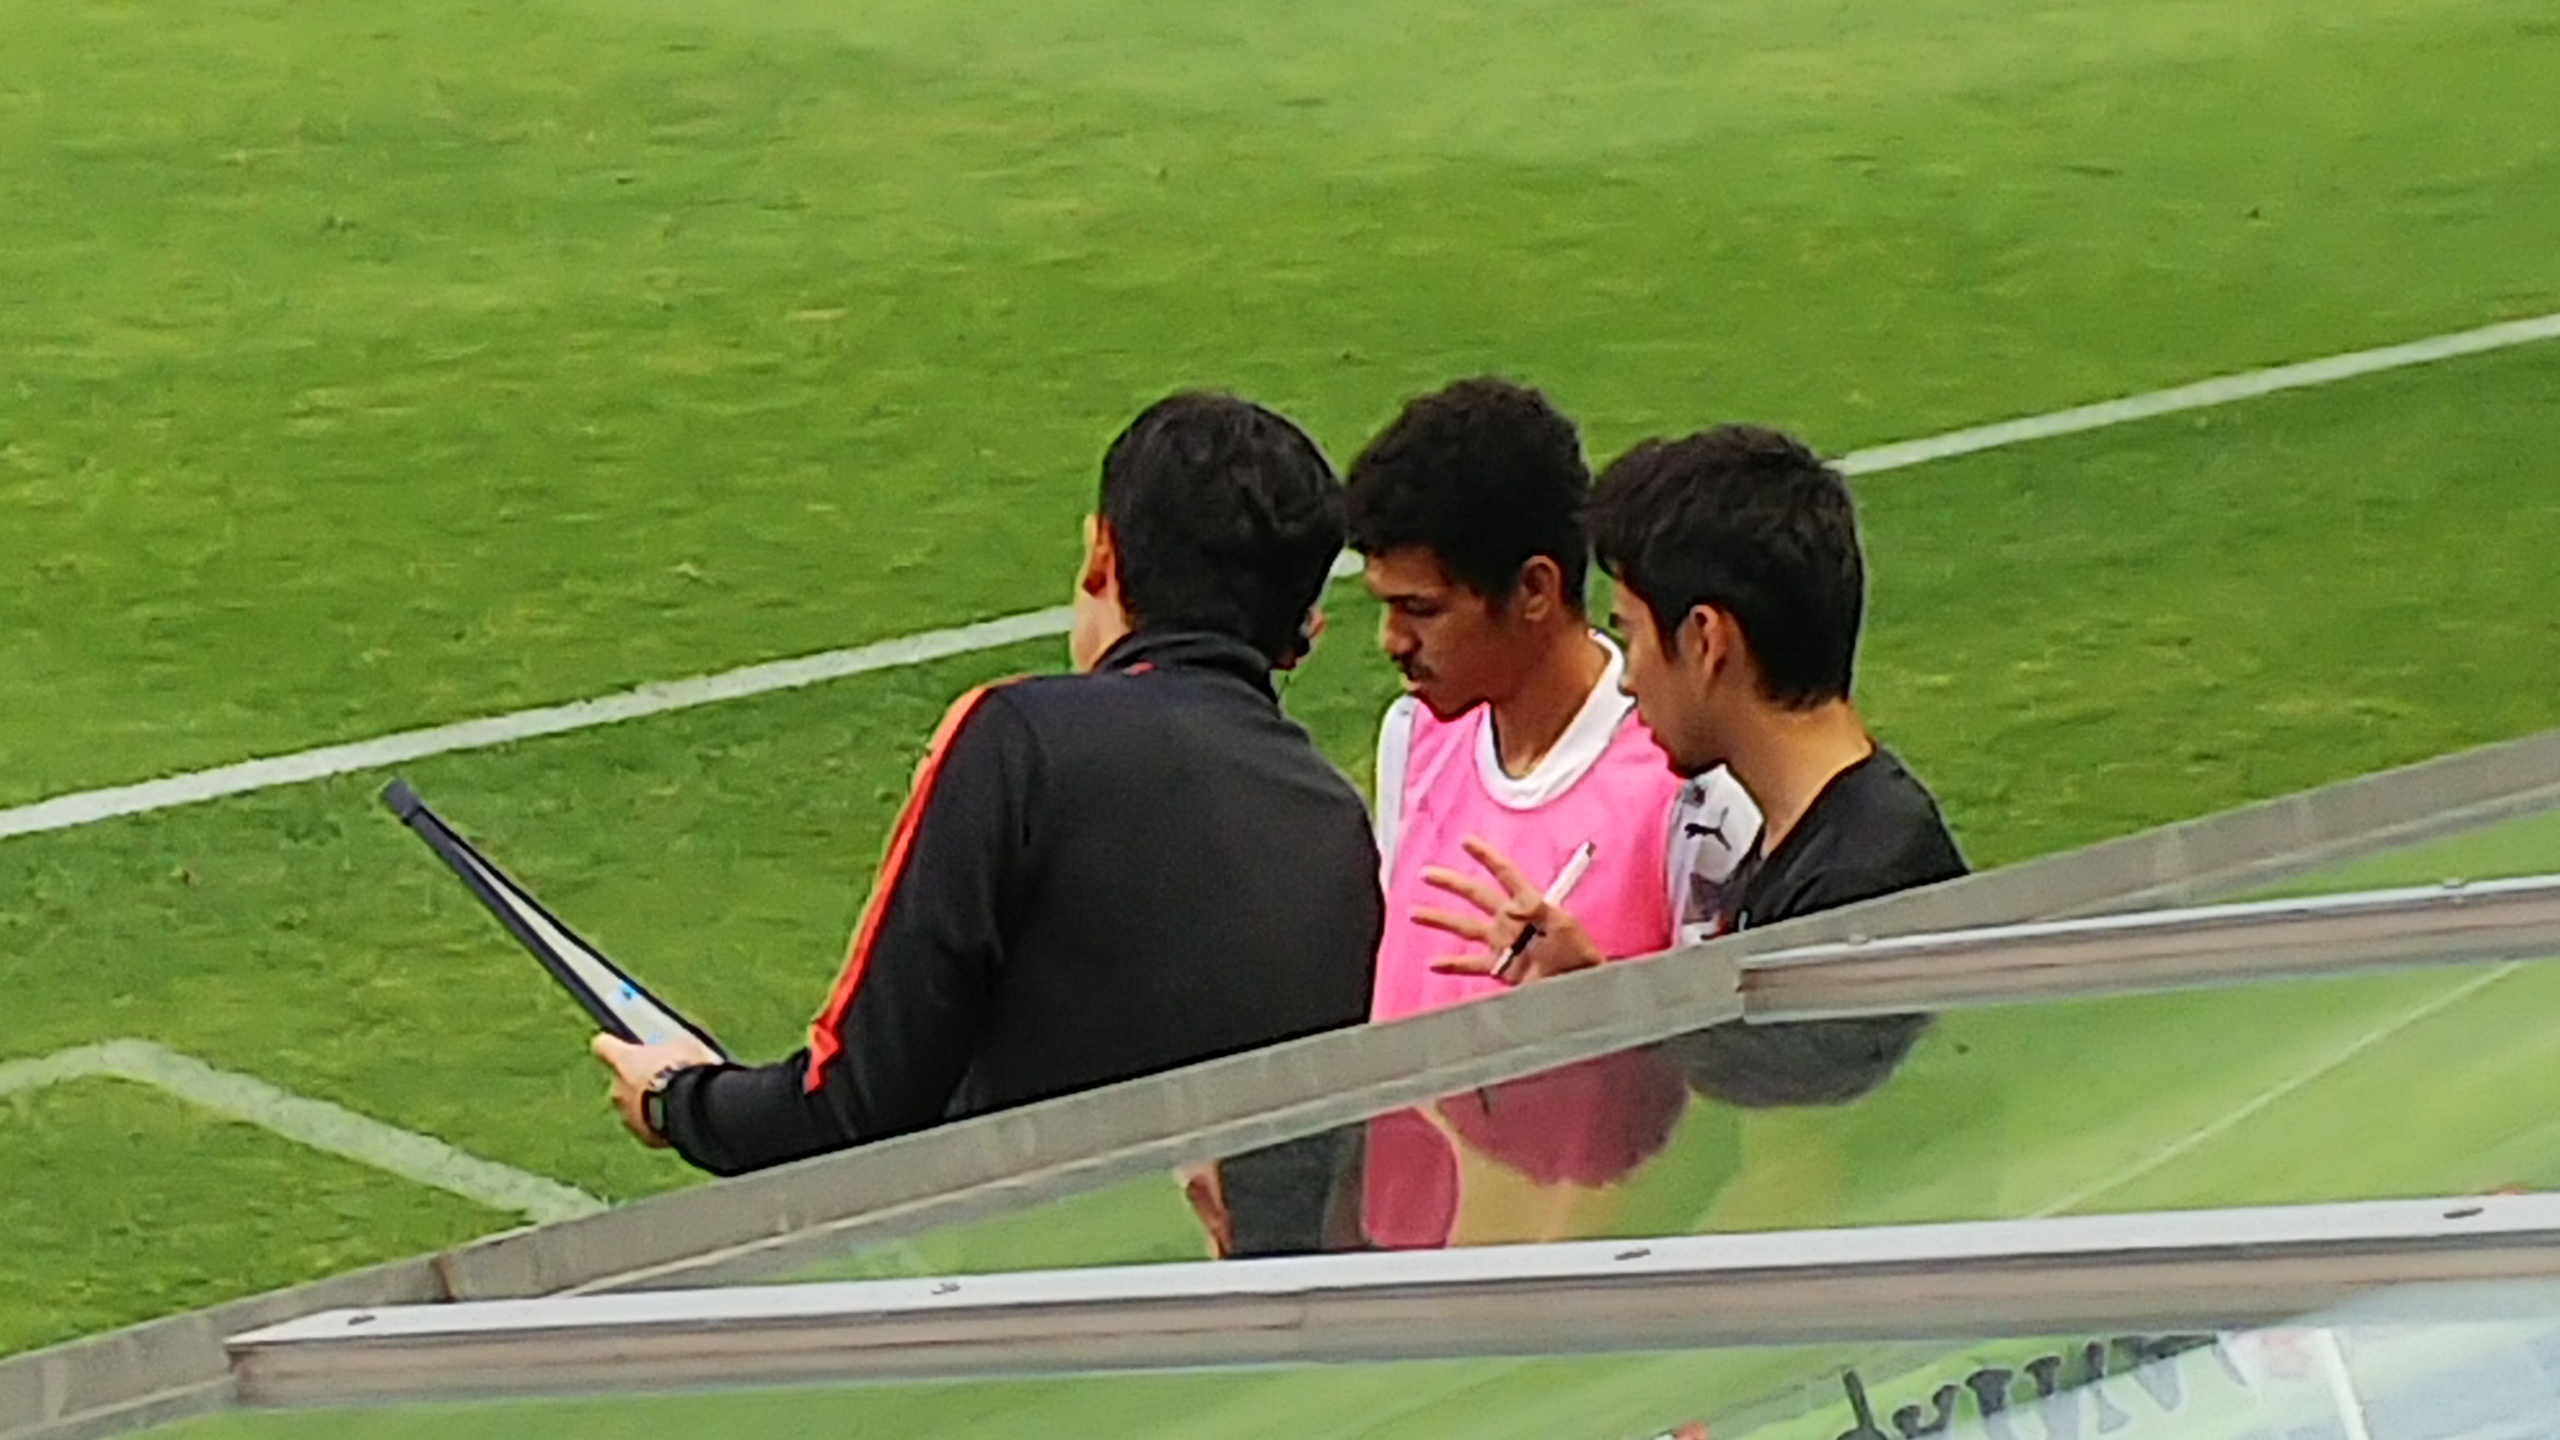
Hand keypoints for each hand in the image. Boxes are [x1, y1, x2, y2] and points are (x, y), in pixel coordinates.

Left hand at [591, 1033, 719, 1147]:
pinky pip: (649, 1127)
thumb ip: (667, 1049)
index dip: (612, 1045)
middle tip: (662, 1078)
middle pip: (620, 1082)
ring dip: (648, 1104)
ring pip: (633, 1107)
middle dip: (636, 1081)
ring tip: (675, 1103)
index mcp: (623, 1061)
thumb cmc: (685, 1069)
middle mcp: (617, 1089)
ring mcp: (628, 1116)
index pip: (603, 1046)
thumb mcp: (681, 1046)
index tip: (620, 1044)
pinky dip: (659, 1123)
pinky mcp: (644, 1137)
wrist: (691, 1110)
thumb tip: (671, 1049)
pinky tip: (680, 1119)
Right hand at [1416, 836, 1606, 984]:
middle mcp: (1511, 920)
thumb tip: (1515, 905)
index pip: (1504, 874)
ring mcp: (1503, 943)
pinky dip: (1452, 964)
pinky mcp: (1500, 968)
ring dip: (1440, 919)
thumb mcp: (1562, 926)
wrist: (1580, 986)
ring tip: (1416, 912)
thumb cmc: (1578, 954)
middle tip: (1426, 873)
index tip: (1466, 841)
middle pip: (1476, 895)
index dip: (1486, 856)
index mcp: (1528, 904)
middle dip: (1451, 883)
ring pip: (1465, 927)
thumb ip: (1538, 912)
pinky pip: (1472, 964)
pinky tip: (1434, 963)